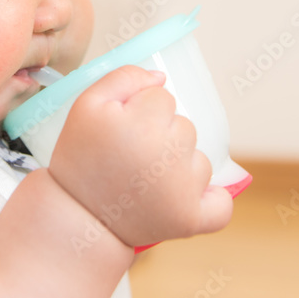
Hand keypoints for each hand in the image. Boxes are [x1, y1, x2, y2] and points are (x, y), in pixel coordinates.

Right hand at [47, 65, 232, 247]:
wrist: (76, 216)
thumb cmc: (79, 159)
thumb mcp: (86, 106)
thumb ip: (123, 78)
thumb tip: (161, 77)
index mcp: (142, 124)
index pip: (162, 98)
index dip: (140, 109)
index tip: (122, 130)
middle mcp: (168, 155)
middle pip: (184, 127)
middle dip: (161, 135)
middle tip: (132, 156)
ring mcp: (183, 190)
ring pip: (200, 160)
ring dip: (181, 166)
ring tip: (146, 181)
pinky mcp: (189, 220)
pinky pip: (221, 205)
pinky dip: (212, 201)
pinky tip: (189, 197)